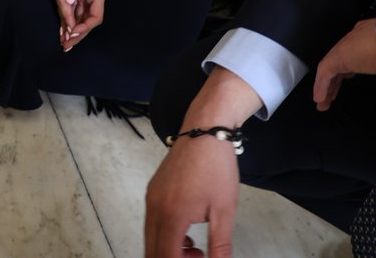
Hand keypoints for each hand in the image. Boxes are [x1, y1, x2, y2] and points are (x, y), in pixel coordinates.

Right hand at [44, 0, 99, 43]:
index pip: (63, 1)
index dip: (68, 17)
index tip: (72, 32)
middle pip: (60, 5)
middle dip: (64, 23)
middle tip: (66, 43)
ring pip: (60, 1)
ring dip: (64, 18)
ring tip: (66, 37)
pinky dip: (64, 7)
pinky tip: (66, 15)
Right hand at [144, 68, 260, 256]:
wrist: (205, 131)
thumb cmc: (216, 166)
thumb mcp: (225, 209)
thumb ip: (220, 244)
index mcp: (173, 214)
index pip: (166, 256)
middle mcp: (155, 207)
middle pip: (152, 251)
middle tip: (197, 257)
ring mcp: (151, 198)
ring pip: (150, 237)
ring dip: (167, 249)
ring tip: (195, 248)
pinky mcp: (153, 190)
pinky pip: (151, 222)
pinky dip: (164, 234)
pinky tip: (186, 232)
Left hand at [313, 13, 375, 110]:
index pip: (359, 49)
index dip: (353, 63)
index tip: (349, 75)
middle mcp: (360, 35)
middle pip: (343, 57)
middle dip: (338, 76)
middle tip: (332, 92)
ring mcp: (349, 44)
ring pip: (332, 65)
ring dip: (328, 84)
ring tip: (323, 101)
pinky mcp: (340, 55)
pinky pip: (326, 72)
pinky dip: (322, 85)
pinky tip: (320, 99)